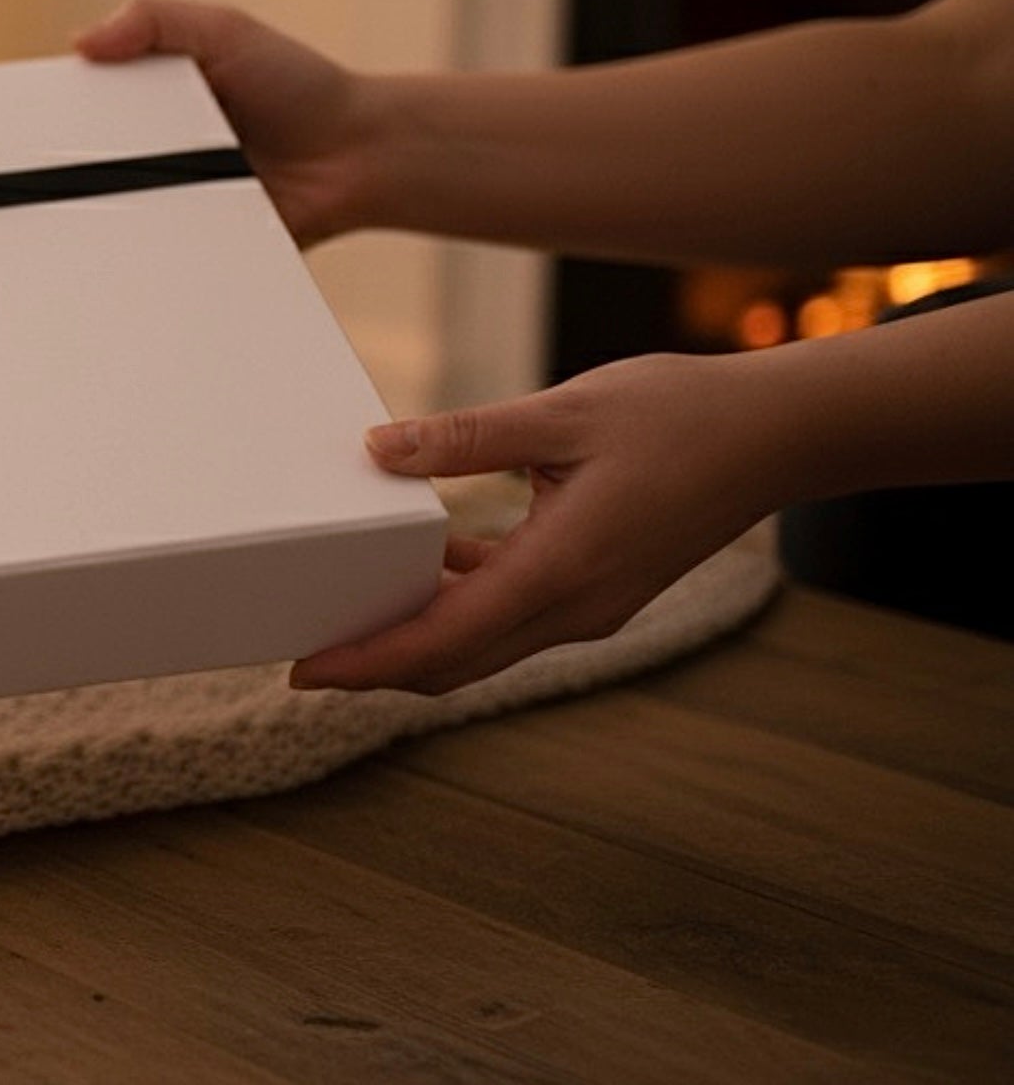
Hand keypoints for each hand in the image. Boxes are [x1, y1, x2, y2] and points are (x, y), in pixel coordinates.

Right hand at [73, 0, 373, 245]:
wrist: (360, 157)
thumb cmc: (300, 87)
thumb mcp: (224, 30)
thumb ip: (153, 20)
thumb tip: (82, 40)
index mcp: (150, 96)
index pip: (83, 104)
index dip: (50, 112)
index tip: (23, 122)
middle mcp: (152, 149)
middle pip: (85, 162)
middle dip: (66, 167)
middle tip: (53, 169)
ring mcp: (169, 198)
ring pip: (111, 211)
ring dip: (100, 210)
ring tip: (93, 204)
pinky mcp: (190, 242)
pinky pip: (152, 251)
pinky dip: (139, 249)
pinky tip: (127, 242)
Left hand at [292, 353, 784, 693]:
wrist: (782, 434)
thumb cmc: (681, 415)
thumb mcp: (563, 413)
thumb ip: (466, 438)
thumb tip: (378, 450)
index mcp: (559, 572)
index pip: (440, 643)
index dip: (366, 662)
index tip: (303, 671)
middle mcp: (574, 609)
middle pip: (453, 663)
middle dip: (375, 666)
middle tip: (302, 657)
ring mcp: (591, 607)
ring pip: (483, 646)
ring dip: (416, 640)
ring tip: (346, 612)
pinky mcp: (600, 589)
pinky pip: (514, 616)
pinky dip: (462, 607)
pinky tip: (429, 564)